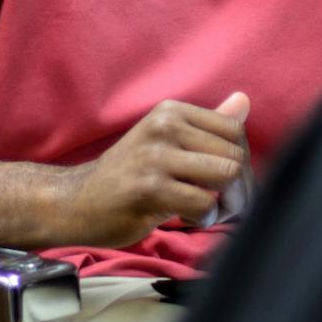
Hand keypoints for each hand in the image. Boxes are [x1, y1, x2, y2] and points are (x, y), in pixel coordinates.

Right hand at [57, 93, 250, 247]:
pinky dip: (203, 219)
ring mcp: (156, 157)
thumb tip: (244, 101)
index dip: (239, 162)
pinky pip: (204, 205)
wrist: (76, 200)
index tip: (223, 183)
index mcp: (170, 112)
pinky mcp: (150, 189)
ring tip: (204, 211)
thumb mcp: (164, 142)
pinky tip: (183, 218)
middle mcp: (164, 127)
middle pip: (235, 156)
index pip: (234, 130)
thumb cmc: (127, 174)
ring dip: (226, 205)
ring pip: (226, 177)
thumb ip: (205, 125)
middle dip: (239, 189)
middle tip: (219, 206)